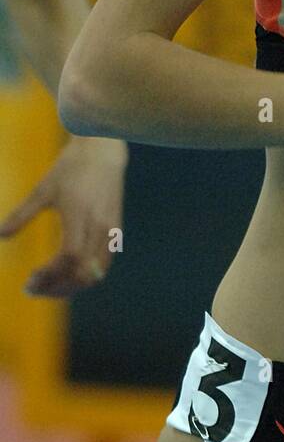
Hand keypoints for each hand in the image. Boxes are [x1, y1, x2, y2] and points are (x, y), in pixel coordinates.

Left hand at [0, 136, 127, 296]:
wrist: (103, 153)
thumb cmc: (70, 168)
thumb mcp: (43, 189)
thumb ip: (22, 214)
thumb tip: (0, 236)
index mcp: (79, 215)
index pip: (68, 257)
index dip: (49, 274)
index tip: (29, 279)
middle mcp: (98, 226)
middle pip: (82, 272)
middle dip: (56, 288)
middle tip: (33, 289)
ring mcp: (110, 230)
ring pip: (95, 273)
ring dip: (71, 286)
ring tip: (48, 286)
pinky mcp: (115, 231)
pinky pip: (103, 264)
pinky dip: (85, 276)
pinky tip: (66, 274)